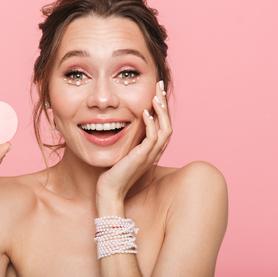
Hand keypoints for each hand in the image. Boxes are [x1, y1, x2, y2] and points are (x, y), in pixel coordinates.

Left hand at [96, 81, 171, 204]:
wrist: (109, 190)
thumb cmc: (112, 172)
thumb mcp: (123, 150)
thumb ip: (128, 138)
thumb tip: (123, 121)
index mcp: (152, 149)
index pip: (162, 124)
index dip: (161, 107)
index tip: (156, 91)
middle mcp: (155, 151)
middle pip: (168, 124)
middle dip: (164, 104)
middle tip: (159, 86)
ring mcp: (150, 155)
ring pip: (165, 129)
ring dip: (161, 111)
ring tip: (155, 96)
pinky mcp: (142, 158)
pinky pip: (152, 138)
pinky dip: (150, 124)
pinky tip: (144, 112)